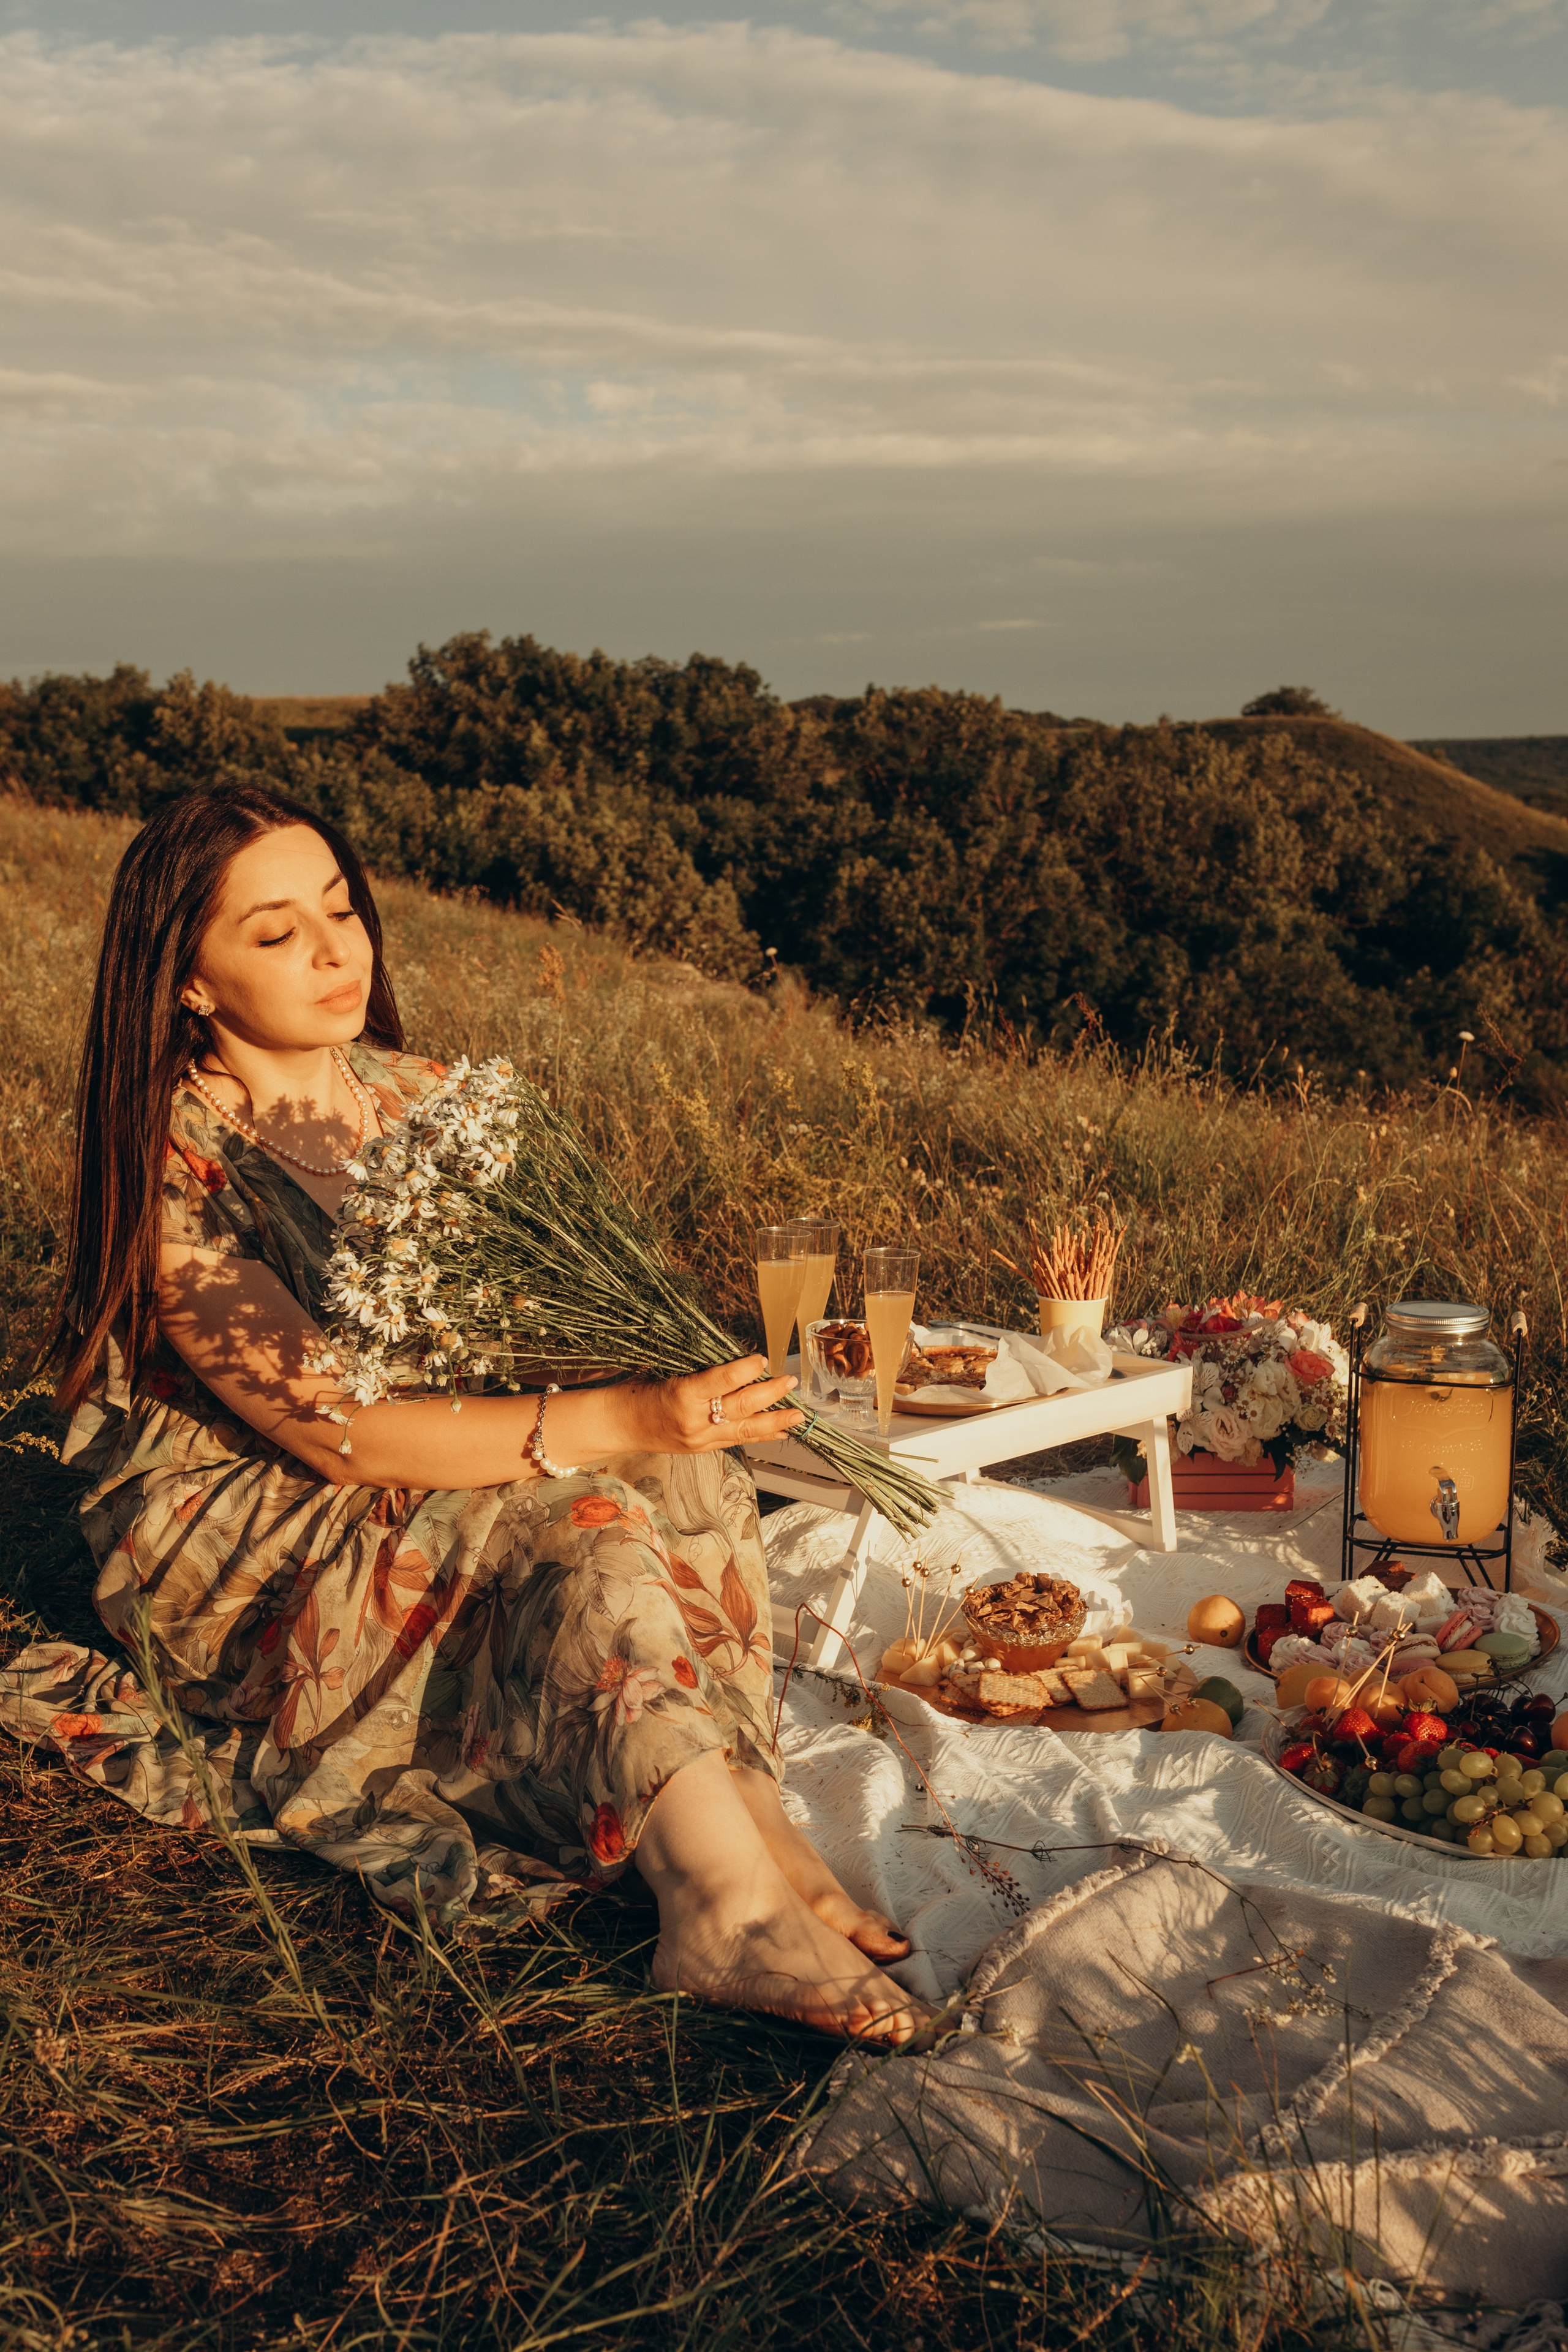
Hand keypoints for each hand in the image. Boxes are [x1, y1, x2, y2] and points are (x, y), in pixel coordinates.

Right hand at [628, 1355, 806, 1455]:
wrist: (617, 1425)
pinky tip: (779, 1432)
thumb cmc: (636, 1390)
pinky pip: (736, 1441)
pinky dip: (760, 1435)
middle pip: (741, 1407)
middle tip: (790, 1381)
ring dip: (774, 1420)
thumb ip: (699, 1370)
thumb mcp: (665, 1370)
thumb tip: (735, 1360)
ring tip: (797, 1414)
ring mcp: (699, 1439)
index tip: (762, 1359)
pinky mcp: (701, 1449)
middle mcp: (693, 1420)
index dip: (745, 1369)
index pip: (721, 1381)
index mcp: (681, 1393)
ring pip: (745, 1430)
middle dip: (771, 1394)